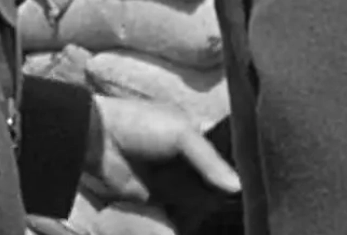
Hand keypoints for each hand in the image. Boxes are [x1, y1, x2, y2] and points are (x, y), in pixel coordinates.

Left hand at [80, 94, 239, 206]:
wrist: (98, 140)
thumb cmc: (140, 124)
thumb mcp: (181, 133)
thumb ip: (210, 160)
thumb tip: (238, 188)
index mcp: (194, 136)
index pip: (222, 157)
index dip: (231, 171)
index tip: (248, 185)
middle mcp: (185, 161)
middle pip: (212, 184)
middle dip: (217, 194)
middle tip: (231, 203)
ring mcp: (171, 182)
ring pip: (197, 202)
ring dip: (201, 208)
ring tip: (205, 210)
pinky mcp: (156, 200)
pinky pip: (176, 214)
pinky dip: (184, 218)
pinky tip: (194, 221)